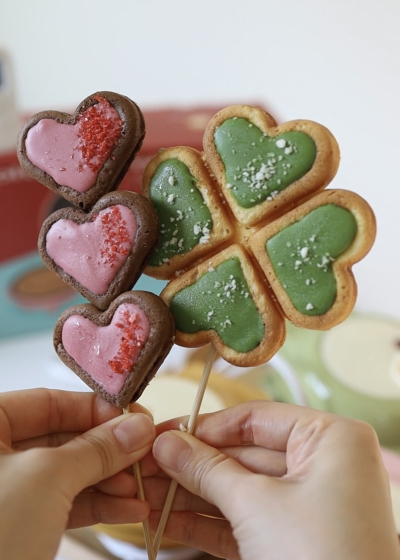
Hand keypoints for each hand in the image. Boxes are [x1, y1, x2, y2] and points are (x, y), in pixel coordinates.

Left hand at [0, 388, 154, 559]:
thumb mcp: (45, 479)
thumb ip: (95, 448)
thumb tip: (137, 427)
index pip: (47, 402)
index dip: (94, 407)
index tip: (133, 417)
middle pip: (62, 437)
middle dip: (107, 448)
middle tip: (144, 451)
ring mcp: (7, 494)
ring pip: (68, 474)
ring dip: (109, 479)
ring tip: (141, 485)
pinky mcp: (19, 527)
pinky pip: (64, 505)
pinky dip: (98, 506)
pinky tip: (129, 508)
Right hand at [150, 401, 398, 559]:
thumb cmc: (324, 559)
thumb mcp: (257, 506)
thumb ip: (208, 470)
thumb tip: (169, 444)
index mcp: (331, 440)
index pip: (255, 418)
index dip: (205, 427)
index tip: (165, 434)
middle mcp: (324, 466)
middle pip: (242, 455)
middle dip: (191, 467)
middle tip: (148, 466)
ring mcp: (309, 505)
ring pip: (239, 490)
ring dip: (192, 496)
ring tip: (148, 496)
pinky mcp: (294, 541)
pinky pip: (245, 521)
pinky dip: (207, 523)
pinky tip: (168, 521)